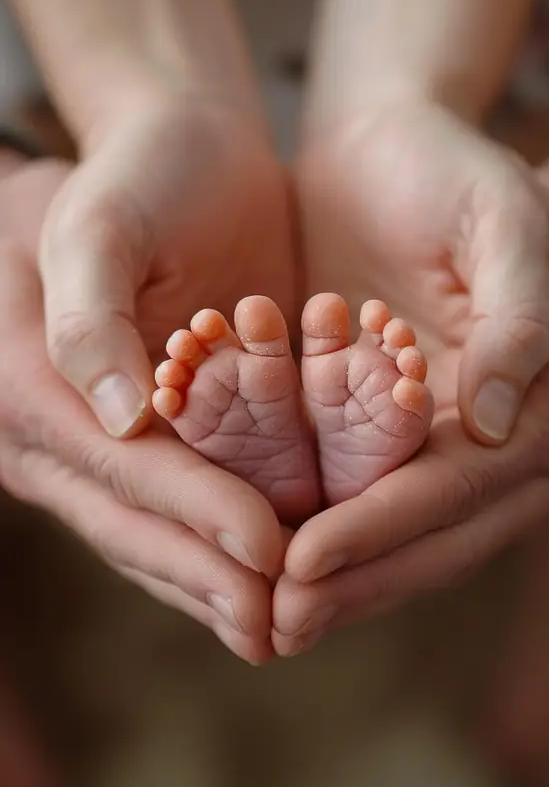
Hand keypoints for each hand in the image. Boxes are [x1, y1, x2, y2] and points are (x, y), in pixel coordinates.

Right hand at [0, 97, 295, 664]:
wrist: (159, 160)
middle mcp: (53, 435)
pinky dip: (219, 548)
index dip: (197, 515)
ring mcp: (92, 449)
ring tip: (280, 626)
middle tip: (281, 625)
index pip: (123, 469)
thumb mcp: (94, 225)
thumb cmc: (125, 179)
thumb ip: (89, 319)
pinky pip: (176, 509)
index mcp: (30, 387)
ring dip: (214, 584)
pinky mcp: (141, 445)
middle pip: (133, 522)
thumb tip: (119, 418)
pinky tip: (269, 581)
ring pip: (151, 532)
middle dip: (208, 576)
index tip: (269, 551)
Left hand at [272, 103, 548, 653]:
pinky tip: (269, 567)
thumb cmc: (472, 176)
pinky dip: (323, 536)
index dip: (385, 528)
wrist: (408, 149)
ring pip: (402, 535)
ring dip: (339, 582)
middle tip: (276, 622)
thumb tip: (495, 423)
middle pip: (435, 534)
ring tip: (265, 619)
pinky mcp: (399, 435)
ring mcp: (453, 445)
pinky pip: (366, 499)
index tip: (306, 562)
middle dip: (357, 581)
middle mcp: (504, 441)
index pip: (463, 487)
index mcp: (544, 402)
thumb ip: (518, 320)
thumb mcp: (509, 227)